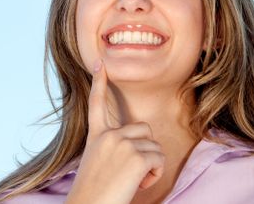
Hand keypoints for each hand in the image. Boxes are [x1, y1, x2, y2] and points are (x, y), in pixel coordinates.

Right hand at [65, 58, 164, 203]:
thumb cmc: (94, 196)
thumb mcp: (96, 164)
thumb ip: (111, 149)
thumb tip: (134, 148)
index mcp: (96, 137)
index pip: (97, 103)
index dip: (99, 81)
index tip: (99, 63)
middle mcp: (108, 136)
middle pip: (143, 128)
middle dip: (146, 149)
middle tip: (131, 172)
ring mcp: (122, 144)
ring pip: (154, 145)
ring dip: (151, 165)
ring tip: (133, 181)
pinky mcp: (136, 156)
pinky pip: (159, 159)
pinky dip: (155, 175)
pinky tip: (138, 185)